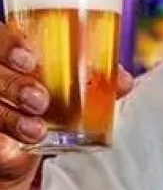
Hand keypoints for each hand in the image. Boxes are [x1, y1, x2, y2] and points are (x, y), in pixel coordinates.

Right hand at [0, 21, 133, 184]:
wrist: (27, 150)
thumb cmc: (48, 108)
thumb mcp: (71, 92)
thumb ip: (93, 82)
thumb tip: (123, 81)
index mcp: (12, 57)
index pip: (2, 39)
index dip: (9, 45)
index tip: (30, 59)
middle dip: (14, 85)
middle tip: (40, 100)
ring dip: (11, 117)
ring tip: (37, 130)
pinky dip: (3, 140)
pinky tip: (16, 145)